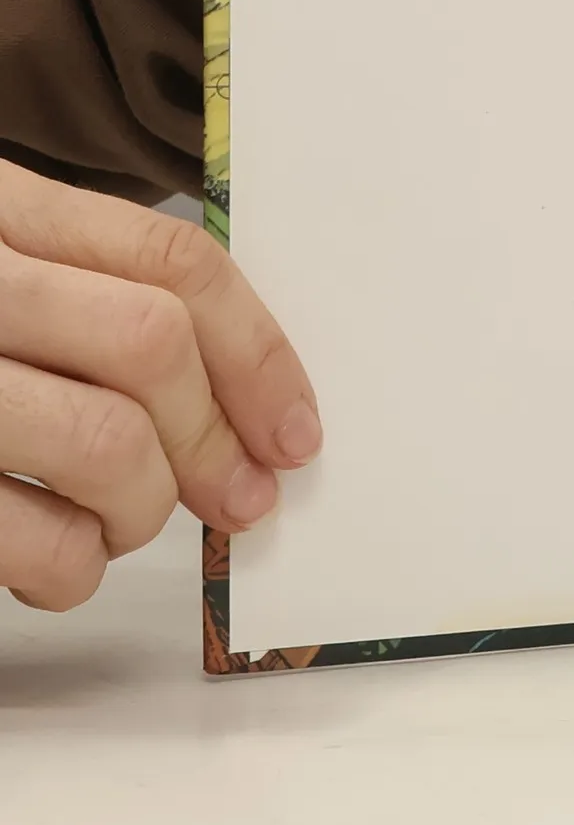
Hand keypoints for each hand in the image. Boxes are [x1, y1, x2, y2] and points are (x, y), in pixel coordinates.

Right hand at [0, 159, 319, 610]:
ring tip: (127, 522)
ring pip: (102, 439)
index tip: (295, 429)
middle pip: (151, 347)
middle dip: (216, 438)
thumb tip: (238, 394)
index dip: (259, 353)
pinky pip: (27, 536)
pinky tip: (59, 559)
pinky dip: (69, 565)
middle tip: (238, 496)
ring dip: (144, 505)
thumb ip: (84, 290)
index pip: (172, 259)